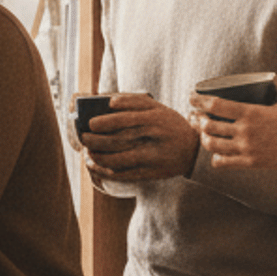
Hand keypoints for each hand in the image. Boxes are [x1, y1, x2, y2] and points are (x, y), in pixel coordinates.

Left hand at [80, 94, 198, 182]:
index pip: (127, 120)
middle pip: (120, 141)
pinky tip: (94, 165)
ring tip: (87, 152)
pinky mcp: (150, 174)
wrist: (193, 152)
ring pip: (119, 160)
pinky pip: (123, 175)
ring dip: (98, 157)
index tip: (91, 123)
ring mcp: (152, 159)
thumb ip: (135, 100)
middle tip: (83, 137)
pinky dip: (105, 171)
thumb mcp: (158, 108)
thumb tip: (110, 101)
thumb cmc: (170, 125)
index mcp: (156, 119)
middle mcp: (154, 139)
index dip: (106, 122)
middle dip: (96, 141)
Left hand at [188, 80, 276, 194]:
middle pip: (208, 125)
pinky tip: (215, 153)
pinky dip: (214, 157)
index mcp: (251, 113)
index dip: (199, 100)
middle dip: (196, 120)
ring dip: (203, 137)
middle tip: (194, 116)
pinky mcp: (249, 163)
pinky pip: (222, 162)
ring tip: (202, 132)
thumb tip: (273, 77)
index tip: (191, 97)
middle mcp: (245, 131)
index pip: (216, 105)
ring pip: (212, 144)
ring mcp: (246, 149)